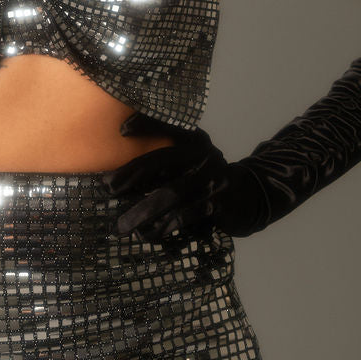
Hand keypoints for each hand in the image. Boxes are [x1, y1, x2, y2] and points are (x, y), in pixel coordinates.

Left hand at [101, 114, 267, 250]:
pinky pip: (188, 215)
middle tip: (108, 188)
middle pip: (162, 161)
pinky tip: (150, 234)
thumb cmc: (207, 178)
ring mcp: (213, 178)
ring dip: (143, 210)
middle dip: (131, 174)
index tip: (122, 131)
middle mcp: (203, 154)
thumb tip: (120, 171)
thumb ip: (165, 158)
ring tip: (123, 225)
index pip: (168, 126)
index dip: (145, 125)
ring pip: (172, 193)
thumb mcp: (191, 159)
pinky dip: (166, 226)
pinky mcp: (219, 203)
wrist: (252, 195)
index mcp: (194, 140)